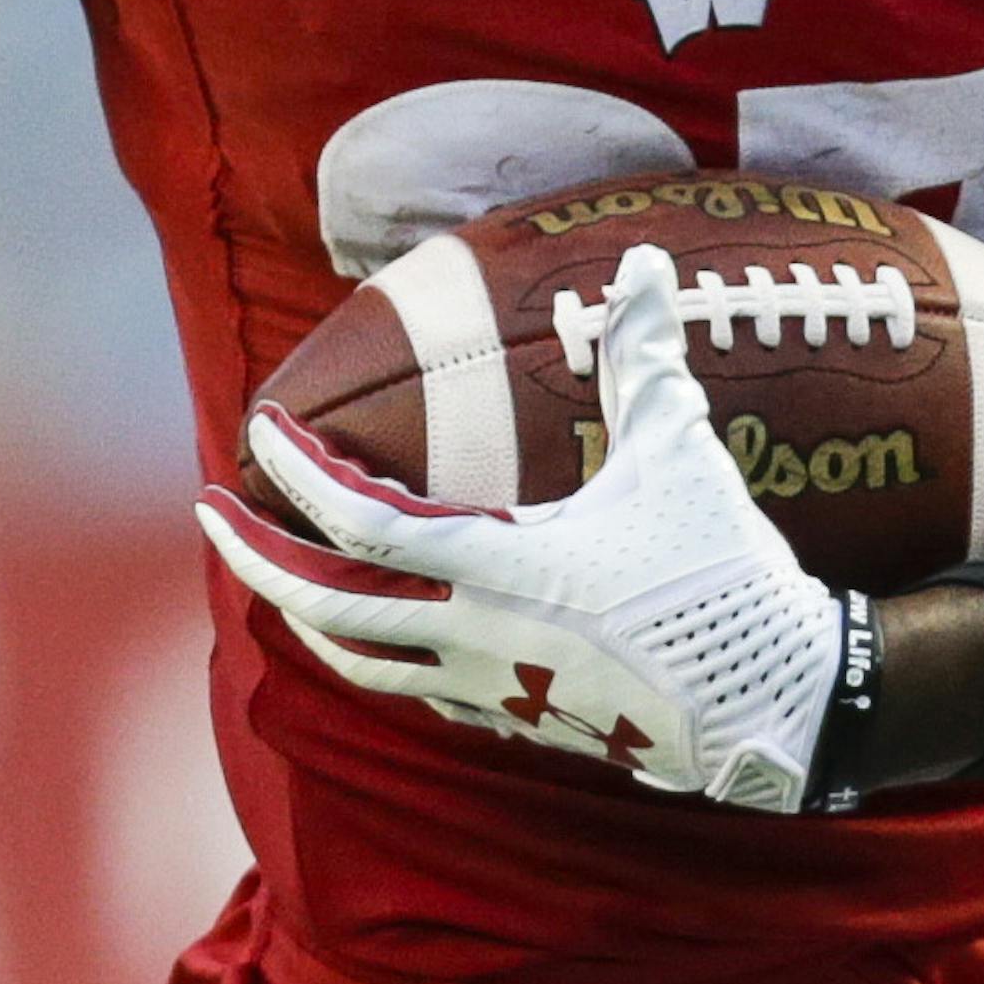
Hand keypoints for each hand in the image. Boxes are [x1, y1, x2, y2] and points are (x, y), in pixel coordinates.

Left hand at [196, 242, 847, 811]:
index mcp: (500, 567)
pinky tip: (367, 627)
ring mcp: (489, 691)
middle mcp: (475, 637)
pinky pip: (410, 689)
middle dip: (254, 557)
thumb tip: (645, 259)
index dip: (301, 473)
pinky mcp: (515, 724)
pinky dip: (365, 652)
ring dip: (301, 611)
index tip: (262, 427)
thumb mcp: (678, 449)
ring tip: (271, 569)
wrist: (772, 702)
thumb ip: (645, 352)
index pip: (361, 522)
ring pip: (355, 661)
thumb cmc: (721, 569)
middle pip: (324, 607)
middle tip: (210, 509)